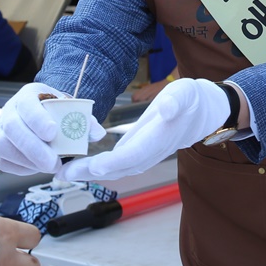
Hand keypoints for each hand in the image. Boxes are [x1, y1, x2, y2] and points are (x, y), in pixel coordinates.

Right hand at [0, 83, 104, 176]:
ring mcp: (0, 130)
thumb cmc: (56, 112)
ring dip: (28, 161)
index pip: (27, 105)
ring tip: (50, 166)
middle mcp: (9, 110)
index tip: (53, 133)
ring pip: (4, 147)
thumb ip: (84, 120)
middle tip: (54, 163)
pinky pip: (3, 162)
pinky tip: (37, 167)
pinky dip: (21, 168)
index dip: (38, 120)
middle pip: (13, 128)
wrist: (41, 114)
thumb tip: (98, 133)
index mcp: (27, 95)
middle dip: (34, 148)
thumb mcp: (71, 109)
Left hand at [61, 77, 228, 181]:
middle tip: (64, 173)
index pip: (134, 154)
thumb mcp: (187, 93)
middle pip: (119, 167)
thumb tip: (167, 110)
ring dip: (90, 173)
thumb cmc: (192, 100)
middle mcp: (150, 152)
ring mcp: (144, 155)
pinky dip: (97, 167)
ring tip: (64, 172)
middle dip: (91, 173)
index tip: (93, 165)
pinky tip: (79, 165)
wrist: (202, 113)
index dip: (113, 162)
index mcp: (160, 138)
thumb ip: (177, 101)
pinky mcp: (137, 151)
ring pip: (115, 169)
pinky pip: (116, 163)